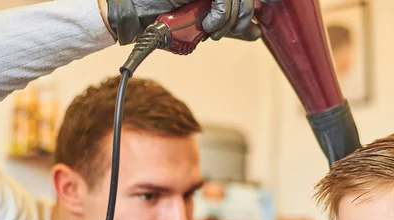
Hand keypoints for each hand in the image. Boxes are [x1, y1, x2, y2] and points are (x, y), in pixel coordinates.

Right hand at [100, 0, 262, 44]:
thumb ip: (229, 26)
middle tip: (222, 33)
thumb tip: (257, 33)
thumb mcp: (204, 24)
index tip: (249, 29)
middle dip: (242, 19)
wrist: (136, 14)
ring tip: (211, 30)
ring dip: (229, 20)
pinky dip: (221, 14)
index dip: (250, 12)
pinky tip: (208, 23)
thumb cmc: (165, 19)